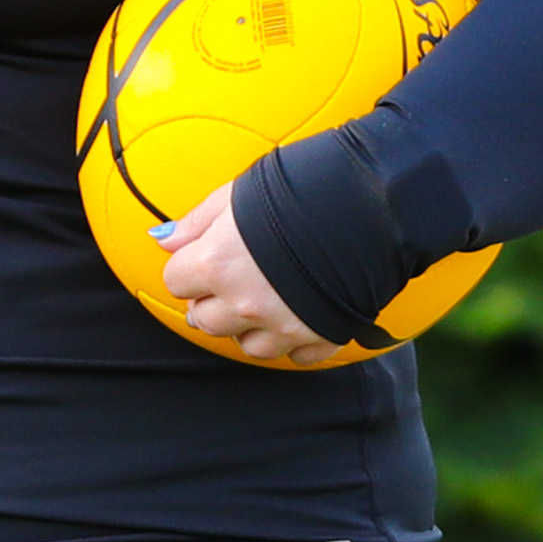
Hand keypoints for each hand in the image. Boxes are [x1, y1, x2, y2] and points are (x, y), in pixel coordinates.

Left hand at [155, 179, 325, 366]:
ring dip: (249, 325)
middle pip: (205, 319)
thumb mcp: (240, 192)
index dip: (192, 266)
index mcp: (217, 264)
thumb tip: (163, 240)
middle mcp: (245, 303)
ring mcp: (283, 325)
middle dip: (214, 299)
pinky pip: (295, 356)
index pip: (176, 281)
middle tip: (237, 274)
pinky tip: (301, 311)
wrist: (379, 199)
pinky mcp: (321, 336)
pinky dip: (295, 339)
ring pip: (246, 345)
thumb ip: (197, 221)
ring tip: (267, 294)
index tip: (208, 254)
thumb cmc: (307, 185)